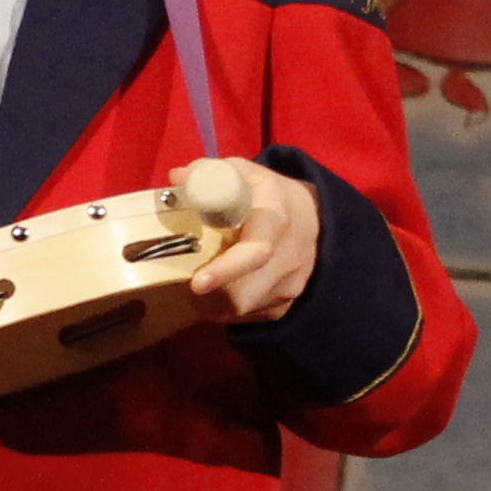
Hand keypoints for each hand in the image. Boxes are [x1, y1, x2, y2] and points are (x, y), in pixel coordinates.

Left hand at [187, 159, 323, 320]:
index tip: (197, 283)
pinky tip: (214, 294)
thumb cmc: (267, 195)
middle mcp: (289, 256)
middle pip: (245, 291)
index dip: (226, 269)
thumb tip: (176, 178)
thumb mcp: (243, 174)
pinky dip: (226, 309)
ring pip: (244, 307)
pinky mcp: (286, 304)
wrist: (314, 219)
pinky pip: (249, 316)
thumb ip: (209, 173)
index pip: (256, 251)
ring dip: (213, 303)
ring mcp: (291, 285)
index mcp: (276, 218)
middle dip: (209, 294)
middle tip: (179, 288)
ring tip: (193, 288)